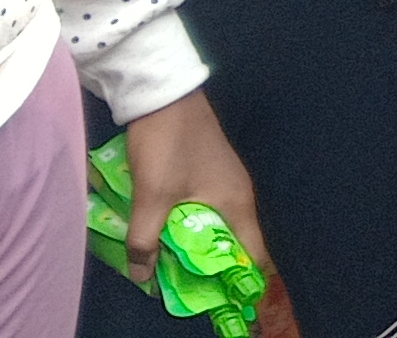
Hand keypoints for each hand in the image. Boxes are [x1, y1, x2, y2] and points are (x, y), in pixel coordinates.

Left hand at [116, 89, 272, 311]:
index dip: (242, 280)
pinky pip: (203, 211)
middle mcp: (238, 195)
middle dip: (212, 269)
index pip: (254, 254)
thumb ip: (146, 240)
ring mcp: (223, 182)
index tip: (223, 301)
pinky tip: (164, 233)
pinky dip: (188, 228)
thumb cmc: (169, 147)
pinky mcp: (207, 173)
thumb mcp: (152, 197)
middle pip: (233, 243)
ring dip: (196, 248)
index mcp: (237, 204)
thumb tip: (142, 277)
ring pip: (215, 227)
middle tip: (186, 290)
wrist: (163, 95)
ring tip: (170, 267)